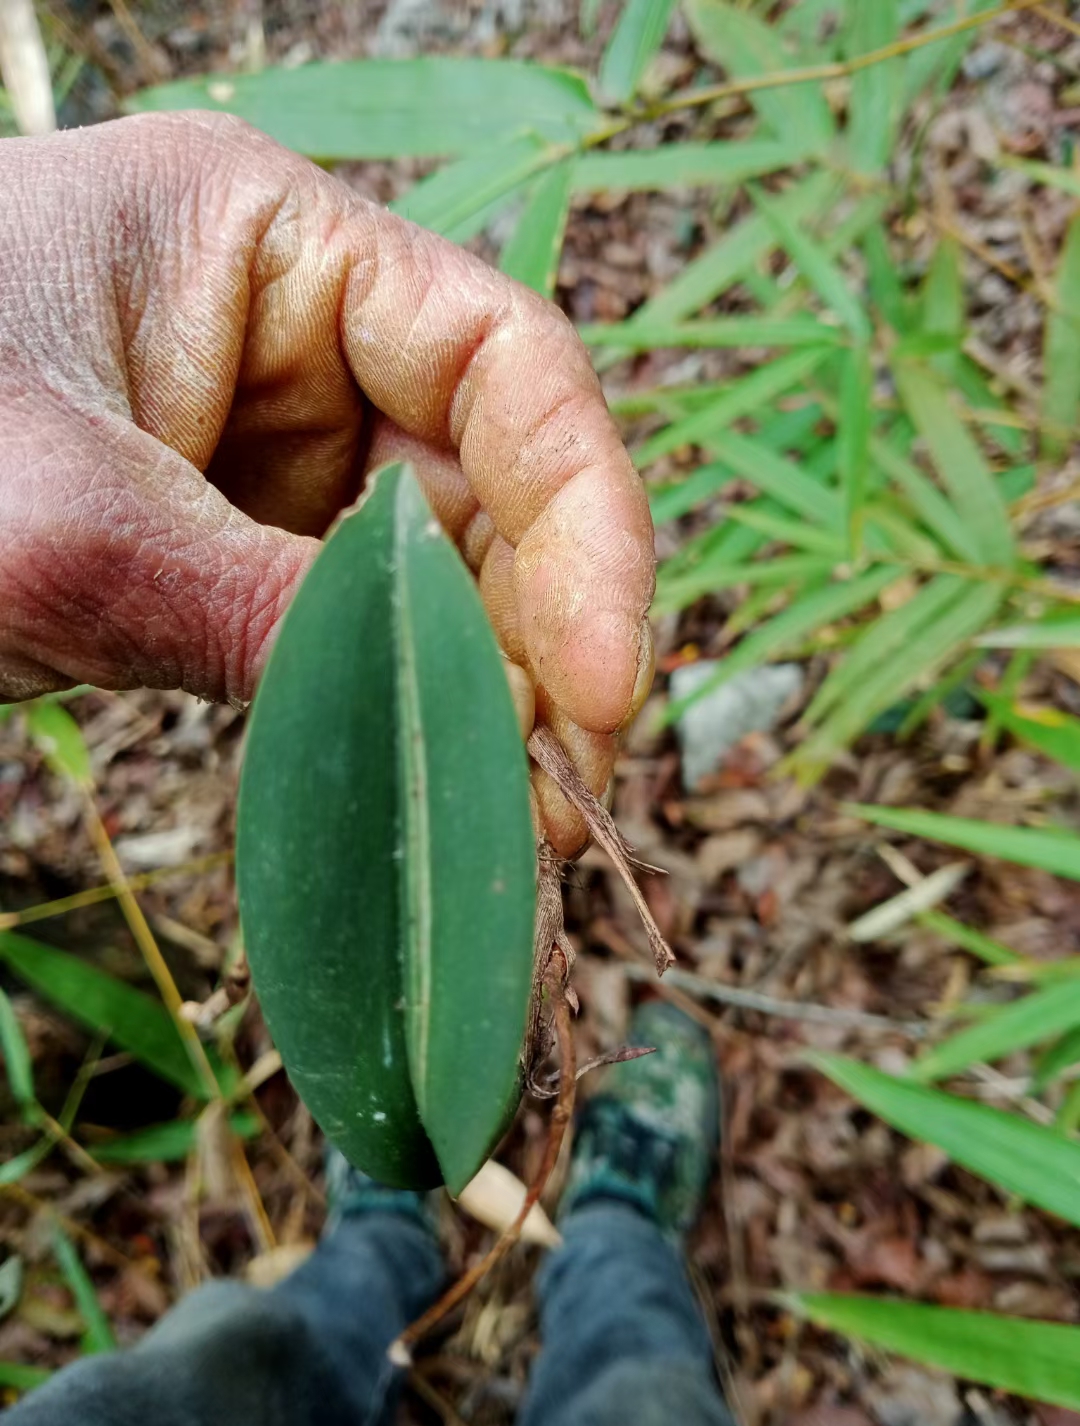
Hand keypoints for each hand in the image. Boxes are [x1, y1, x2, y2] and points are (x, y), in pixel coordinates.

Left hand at [0, 112, 653, 853]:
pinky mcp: (227, 542)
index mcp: (266, 242)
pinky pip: (352, 623)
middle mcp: (291, 336)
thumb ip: (269, 620)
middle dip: (541, 640)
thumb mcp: (66, 530)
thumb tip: (454, 737)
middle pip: (487, 480)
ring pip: (433, 568)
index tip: (608, 686)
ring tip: (509, 823)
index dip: (588, 522)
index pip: (503, 360)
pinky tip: (425, 787)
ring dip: (481, 694)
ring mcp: (261, 446)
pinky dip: (395, 708)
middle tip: (562, 797)